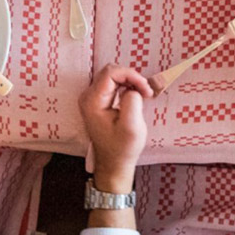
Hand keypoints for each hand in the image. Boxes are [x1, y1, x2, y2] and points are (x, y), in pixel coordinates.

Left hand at [78, 63, 151, 193]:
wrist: (113, 163)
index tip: (145, 89)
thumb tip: (132, 89)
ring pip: (112, 75)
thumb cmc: (122, 148)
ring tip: (143, 94)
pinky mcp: (98, 101)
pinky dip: (126, 85)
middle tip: (146, 92)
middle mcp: (88, 97)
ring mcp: (91, 98)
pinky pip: (113, 83)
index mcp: (92, 102)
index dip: (131, 75)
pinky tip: (136, 96)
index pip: (111, 73)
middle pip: (110, 71)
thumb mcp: (131, 127)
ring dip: (130, 81)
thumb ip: (132, 102)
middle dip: (131, 77)